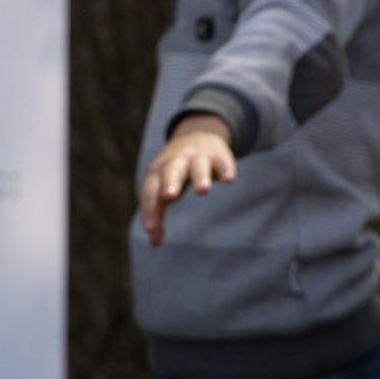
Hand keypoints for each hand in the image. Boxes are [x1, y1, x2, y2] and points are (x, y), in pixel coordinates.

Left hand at [139, 115, 235, 246]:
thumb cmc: (177, 171)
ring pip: (197, 166)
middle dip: (169, 183)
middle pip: (170, 172)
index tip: (151, 231)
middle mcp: (176, 163)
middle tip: (169, 197)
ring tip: (203, 191)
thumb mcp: (164, 187)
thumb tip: (154, 243)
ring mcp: (197, 157)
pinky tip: (229, 180)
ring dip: (199, 177)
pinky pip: (222, 162)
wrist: (198, 135)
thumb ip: (158, 211)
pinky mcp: (218, 155)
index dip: (150, 210)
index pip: (151, 191)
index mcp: (158, 173)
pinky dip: (225, 169)